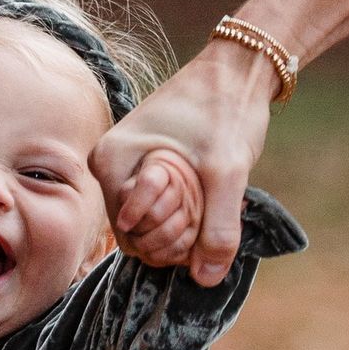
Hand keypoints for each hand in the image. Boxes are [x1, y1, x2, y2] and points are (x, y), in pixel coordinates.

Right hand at [91, 37, 277, 284]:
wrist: (239, 69)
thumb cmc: (225, 108)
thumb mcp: (228, 171)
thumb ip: (218, 228)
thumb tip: (206, 280)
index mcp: (110, 162)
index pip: (130, 235)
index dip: (171, 232)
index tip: (199, 198)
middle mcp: (109, 168)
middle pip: (138, 236)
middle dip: (179, 230)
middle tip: (209, 196)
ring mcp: (127, 172)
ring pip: (152, 227)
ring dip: (186, 223)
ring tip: (211, 191)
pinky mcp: (146, 174)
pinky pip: (160, 213)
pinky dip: (188, 213)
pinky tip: (209, 191)